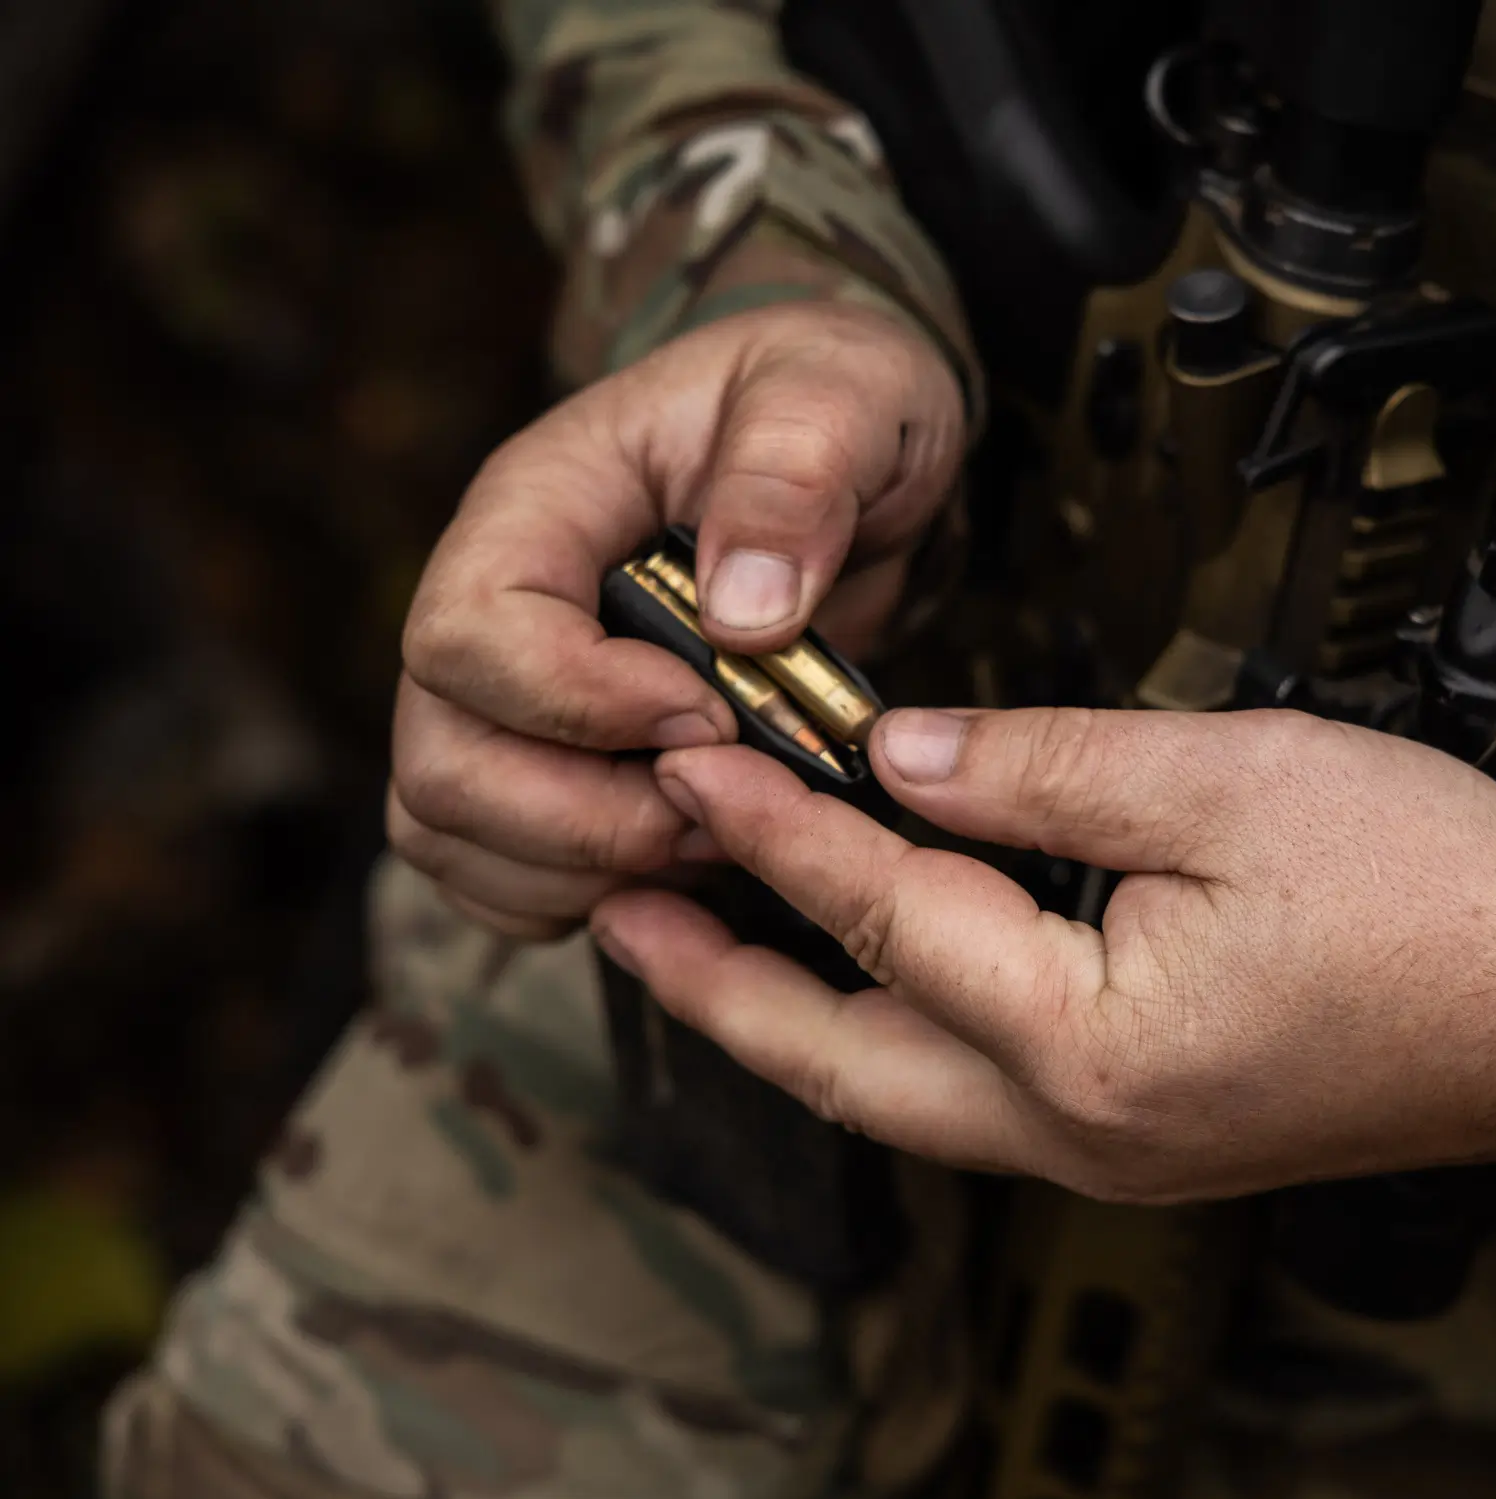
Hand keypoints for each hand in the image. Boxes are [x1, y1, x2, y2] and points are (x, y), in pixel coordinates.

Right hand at [387, 303, 964, 938]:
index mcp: (541, 502)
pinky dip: (571, 897)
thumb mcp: (844, 394)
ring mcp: (504, 688)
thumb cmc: (832, 403)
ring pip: (445, 824)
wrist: (844, 447)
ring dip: (579, 869)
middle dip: (584, 816)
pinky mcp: (539, 756)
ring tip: (713, 837)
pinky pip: (486, 866)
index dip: (578, 703)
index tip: (711, 711)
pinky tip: (679, 865)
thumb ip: (794, 474)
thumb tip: (741, 609)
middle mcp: (494, 602)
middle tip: (721, 805)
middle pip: (440, 754)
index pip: (469, 630)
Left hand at [592, 708, 1495, 1202]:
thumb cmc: (1432, 891)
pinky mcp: (1146, 1135)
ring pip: (900, 1095)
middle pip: (845, 1062)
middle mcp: (1080, 1129)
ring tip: (707, 947)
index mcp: (1090, 1041)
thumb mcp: (1225, 780)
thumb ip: (1040, 766)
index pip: (883, 911)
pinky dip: (892, 1030)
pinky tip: (867, 974)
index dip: (776, 823)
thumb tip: (902, 751)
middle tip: (617, 912)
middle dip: (720, 986)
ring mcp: (1112, 1150)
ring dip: (794, 1017)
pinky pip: (972, 1096)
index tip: (695, 755)